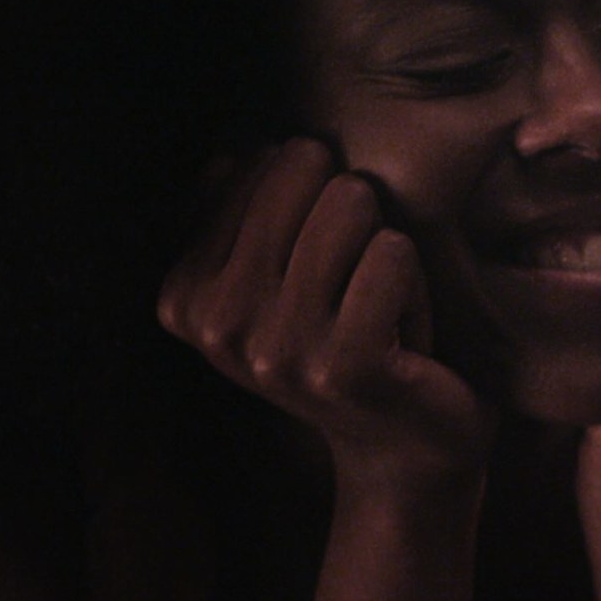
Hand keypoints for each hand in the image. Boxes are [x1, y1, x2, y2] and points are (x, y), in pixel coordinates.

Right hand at [158, 139, 488, 495]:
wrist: (404, 445)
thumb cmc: (348, 341)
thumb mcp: (278, 281)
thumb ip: (245, 215)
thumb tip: (231, 154)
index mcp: (185, 297)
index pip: (260, 164)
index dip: (314, 198)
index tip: (317, 268)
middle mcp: (219, 326)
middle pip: (307, 174)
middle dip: (353, 210)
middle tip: (357, 283)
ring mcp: (280, 350)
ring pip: (352, 205)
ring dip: (384, 248)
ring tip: (377, 306)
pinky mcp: (346, 365)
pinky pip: (394, 252)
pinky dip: (415, 282)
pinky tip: (405, 335)